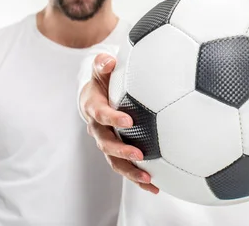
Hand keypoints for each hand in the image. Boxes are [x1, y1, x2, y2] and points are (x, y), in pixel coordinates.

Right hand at [79, 53, 158, 193]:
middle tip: (139, 155)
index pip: (100, 114)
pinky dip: (138, 178)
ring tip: (148, 179)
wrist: (94, 95)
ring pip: (114, 161)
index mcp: (93, 108)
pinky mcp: (116, 151)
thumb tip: (109, 61)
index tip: (128, 121)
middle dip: (121, 151)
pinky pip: (125, 167)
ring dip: (130, 171)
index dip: (112, 118)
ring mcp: (106, 142)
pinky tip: (155, 186)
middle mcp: (97, 129)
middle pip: (106, 144)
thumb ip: (103, 64)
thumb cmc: (102, 80)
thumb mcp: (101, 69)